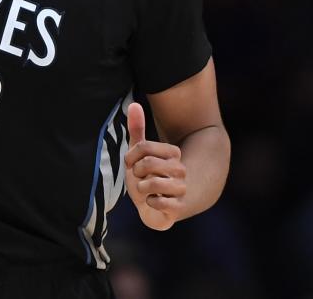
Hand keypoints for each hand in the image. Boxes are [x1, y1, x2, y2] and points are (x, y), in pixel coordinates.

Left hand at [124, 102, 186, 230]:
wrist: (152, 208)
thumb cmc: (145, 178)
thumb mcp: (138, 154)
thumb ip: (137, 130)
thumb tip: (134, 104)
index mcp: (173, 153)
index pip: (144, 146)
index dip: (131, 156)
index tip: (132, 164)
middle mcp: (180, 169)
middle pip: (148, 163)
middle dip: (137, 172)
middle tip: (140, 178)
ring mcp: (181, 188)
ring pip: (152, 182)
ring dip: (141, 188)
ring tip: (145, 190)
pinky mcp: (178, 207)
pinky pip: (157, 201)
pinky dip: (148, 203)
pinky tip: (151, 202)